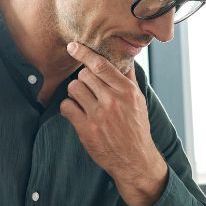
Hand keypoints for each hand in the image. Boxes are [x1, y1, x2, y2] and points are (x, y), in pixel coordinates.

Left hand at [61, 42, 167, 205]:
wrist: (135, 159)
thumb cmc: (136, 128)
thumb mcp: (139, 101)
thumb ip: (129, 78)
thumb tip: (125, 57)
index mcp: (127, 91)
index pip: (101, 65)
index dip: (84, 53)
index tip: (73, 46)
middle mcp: (113, 101)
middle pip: (84, 75)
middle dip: (83, 79)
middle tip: (89, 89)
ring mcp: (99, 116)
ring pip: (74, 88)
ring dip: (76, 93)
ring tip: (84, 101)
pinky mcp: (86, 129)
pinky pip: (67, 107)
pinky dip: (69, 107)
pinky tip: (76, 112)